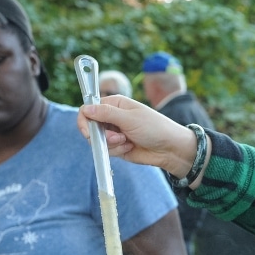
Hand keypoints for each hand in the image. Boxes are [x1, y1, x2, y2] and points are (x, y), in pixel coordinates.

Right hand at [77, 95, 197, 177]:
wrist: (170, 149)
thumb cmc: (155, 128)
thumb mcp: (129, 118)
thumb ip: (106, 114)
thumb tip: (86, 109)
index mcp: (114, 104)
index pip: (88, 109)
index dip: (85, 120)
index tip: (87, 132)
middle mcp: (112, 117)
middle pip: (91, 127)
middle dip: (101, 135)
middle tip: (115, 137)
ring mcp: (115, 132)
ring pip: (98, 141)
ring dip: (112, 144)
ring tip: (128, 141)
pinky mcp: (118, 146)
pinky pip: (108, 150)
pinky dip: (118, 150)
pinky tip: (131, 147)